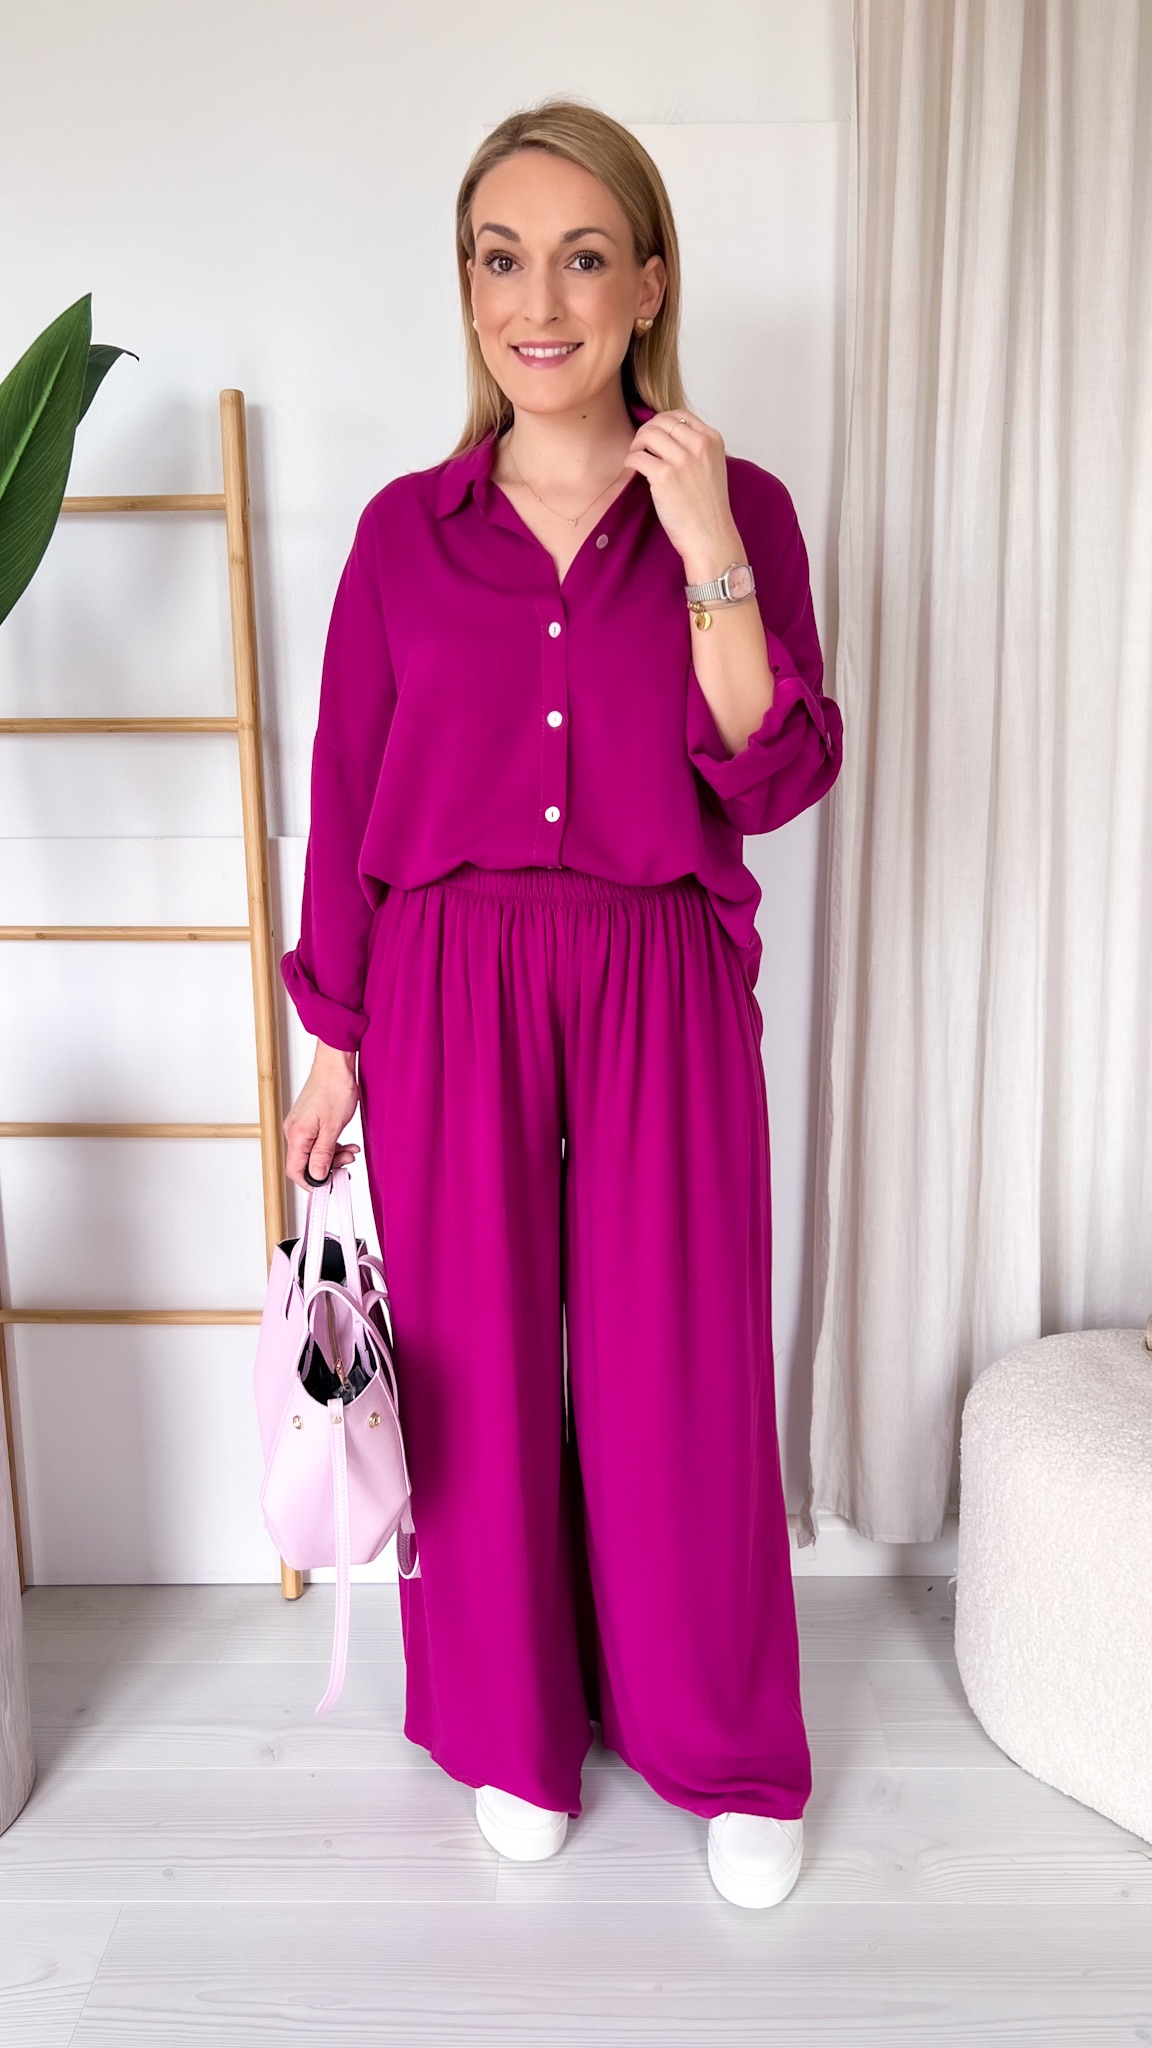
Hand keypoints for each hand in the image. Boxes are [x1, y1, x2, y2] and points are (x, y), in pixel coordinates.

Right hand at [283, 1042, 361, 1190]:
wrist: (336, 1064)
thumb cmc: (334, 1088)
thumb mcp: (332, 1127)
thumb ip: (322, 1155)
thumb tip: (316, 1176)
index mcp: (296, 1134)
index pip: (296, 1170)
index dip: (312, 1182)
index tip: (330, 1185)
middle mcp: (293, 1131)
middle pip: (305, 1163)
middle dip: (328, 1167)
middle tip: (347, 1163)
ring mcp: (300, 1125)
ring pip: (313, 1152)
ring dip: (333, 1156)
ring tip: (351, 1151)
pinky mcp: (308, 1121)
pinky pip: (317, 1141)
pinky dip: (332, 1145)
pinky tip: (346, 1142)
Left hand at [622, 408, 742, 576]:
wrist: (710, 536)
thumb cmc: (708, 508)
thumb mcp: (712, 467)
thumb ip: (696, 448)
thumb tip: (665, 435)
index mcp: (712, 440)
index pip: (681, 415)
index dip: (661, 421)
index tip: (654, 433)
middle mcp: (698, 445)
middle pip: (661, 422)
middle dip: (646, 430)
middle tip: (640, 444)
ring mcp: (681, 460)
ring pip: (648, 434)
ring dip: (636, 443)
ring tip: (635, 455)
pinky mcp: (664, 476)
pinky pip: (637, 456)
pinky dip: (630, 460)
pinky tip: (632, 467)